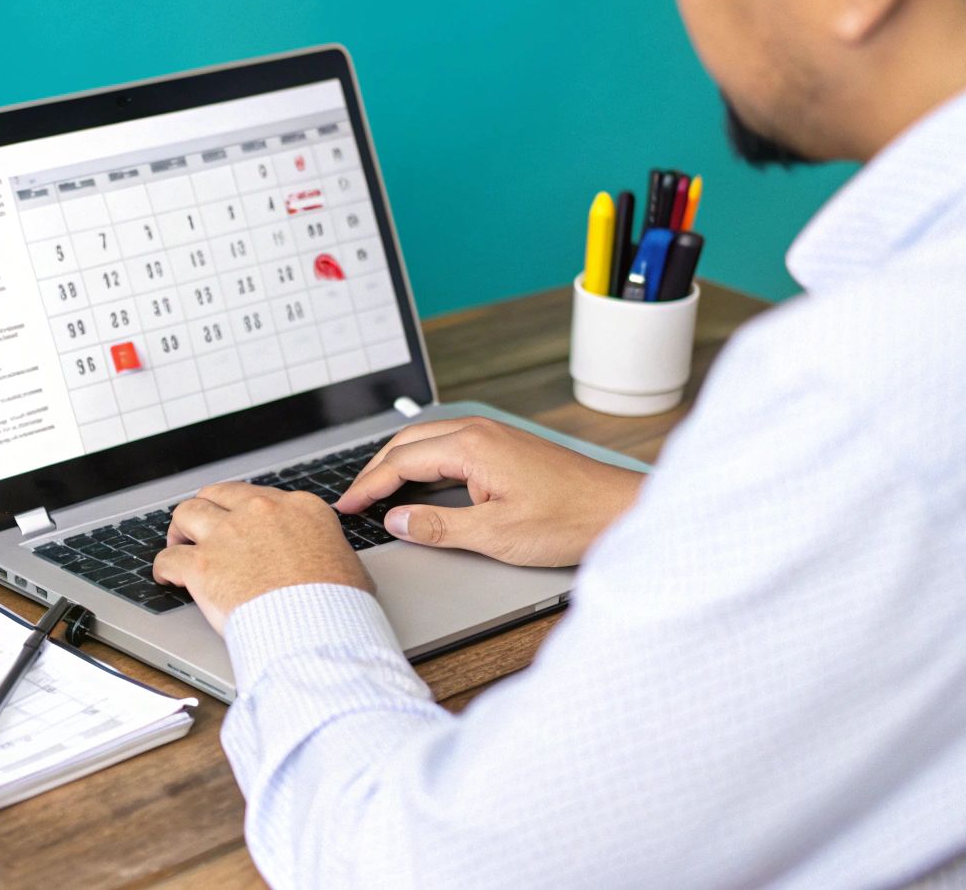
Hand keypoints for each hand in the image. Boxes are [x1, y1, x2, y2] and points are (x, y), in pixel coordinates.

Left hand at [153, 482, 372, 635]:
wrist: (317, 628)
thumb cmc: (337, 604)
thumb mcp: (347, 563)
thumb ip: (326, 549)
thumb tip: (328, 559)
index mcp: (298, 508)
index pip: (257, 496)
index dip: (242, 512)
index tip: (238, 524)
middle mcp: (259, 512)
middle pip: (218, 494)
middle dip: (207, 509)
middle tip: (201, 528)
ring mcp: (228, 535)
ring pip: (186, 513)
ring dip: (180, 530)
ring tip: (178, 544)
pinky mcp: (203, 565)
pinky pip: (169, 558)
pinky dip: (164, 568)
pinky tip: (166, 577)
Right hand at [334, 417, 643, 567]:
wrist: (619, 509)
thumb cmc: (569, 520)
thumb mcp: (496, 534)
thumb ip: (438, 527)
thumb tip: (396, 521)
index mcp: (471, 446)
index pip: (401, 462)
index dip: (367, 486)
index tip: (346, 506)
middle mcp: (479, 431)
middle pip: (408, 443)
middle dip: (375, 470)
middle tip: (353, 499)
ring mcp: (494, 435)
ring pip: (428, 441)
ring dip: (398, 463)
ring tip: (377, 490)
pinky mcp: (506, 446)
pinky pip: (449, 446)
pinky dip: (423, 462)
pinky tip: (420, 482)